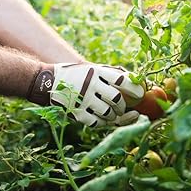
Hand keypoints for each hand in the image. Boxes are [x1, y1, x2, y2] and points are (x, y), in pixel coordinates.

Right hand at [27, 63, 144, 126]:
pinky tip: (103, 119)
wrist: (49, 82)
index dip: (135, 88)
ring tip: (113, 114)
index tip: (141, 94)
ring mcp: (82, 100)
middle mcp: (90, 84)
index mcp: (96, 71)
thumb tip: (138, 80)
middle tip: (125, 108)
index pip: (121, 80)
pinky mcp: (76, 113)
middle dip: (124, 107)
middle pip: (117, 100)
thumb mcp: (93, 68)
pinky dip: (103, 123)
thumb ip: (113, 73)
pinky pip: (96, 123)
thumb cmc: (78, 75)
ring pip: (108, 114)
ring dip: (115, 117)